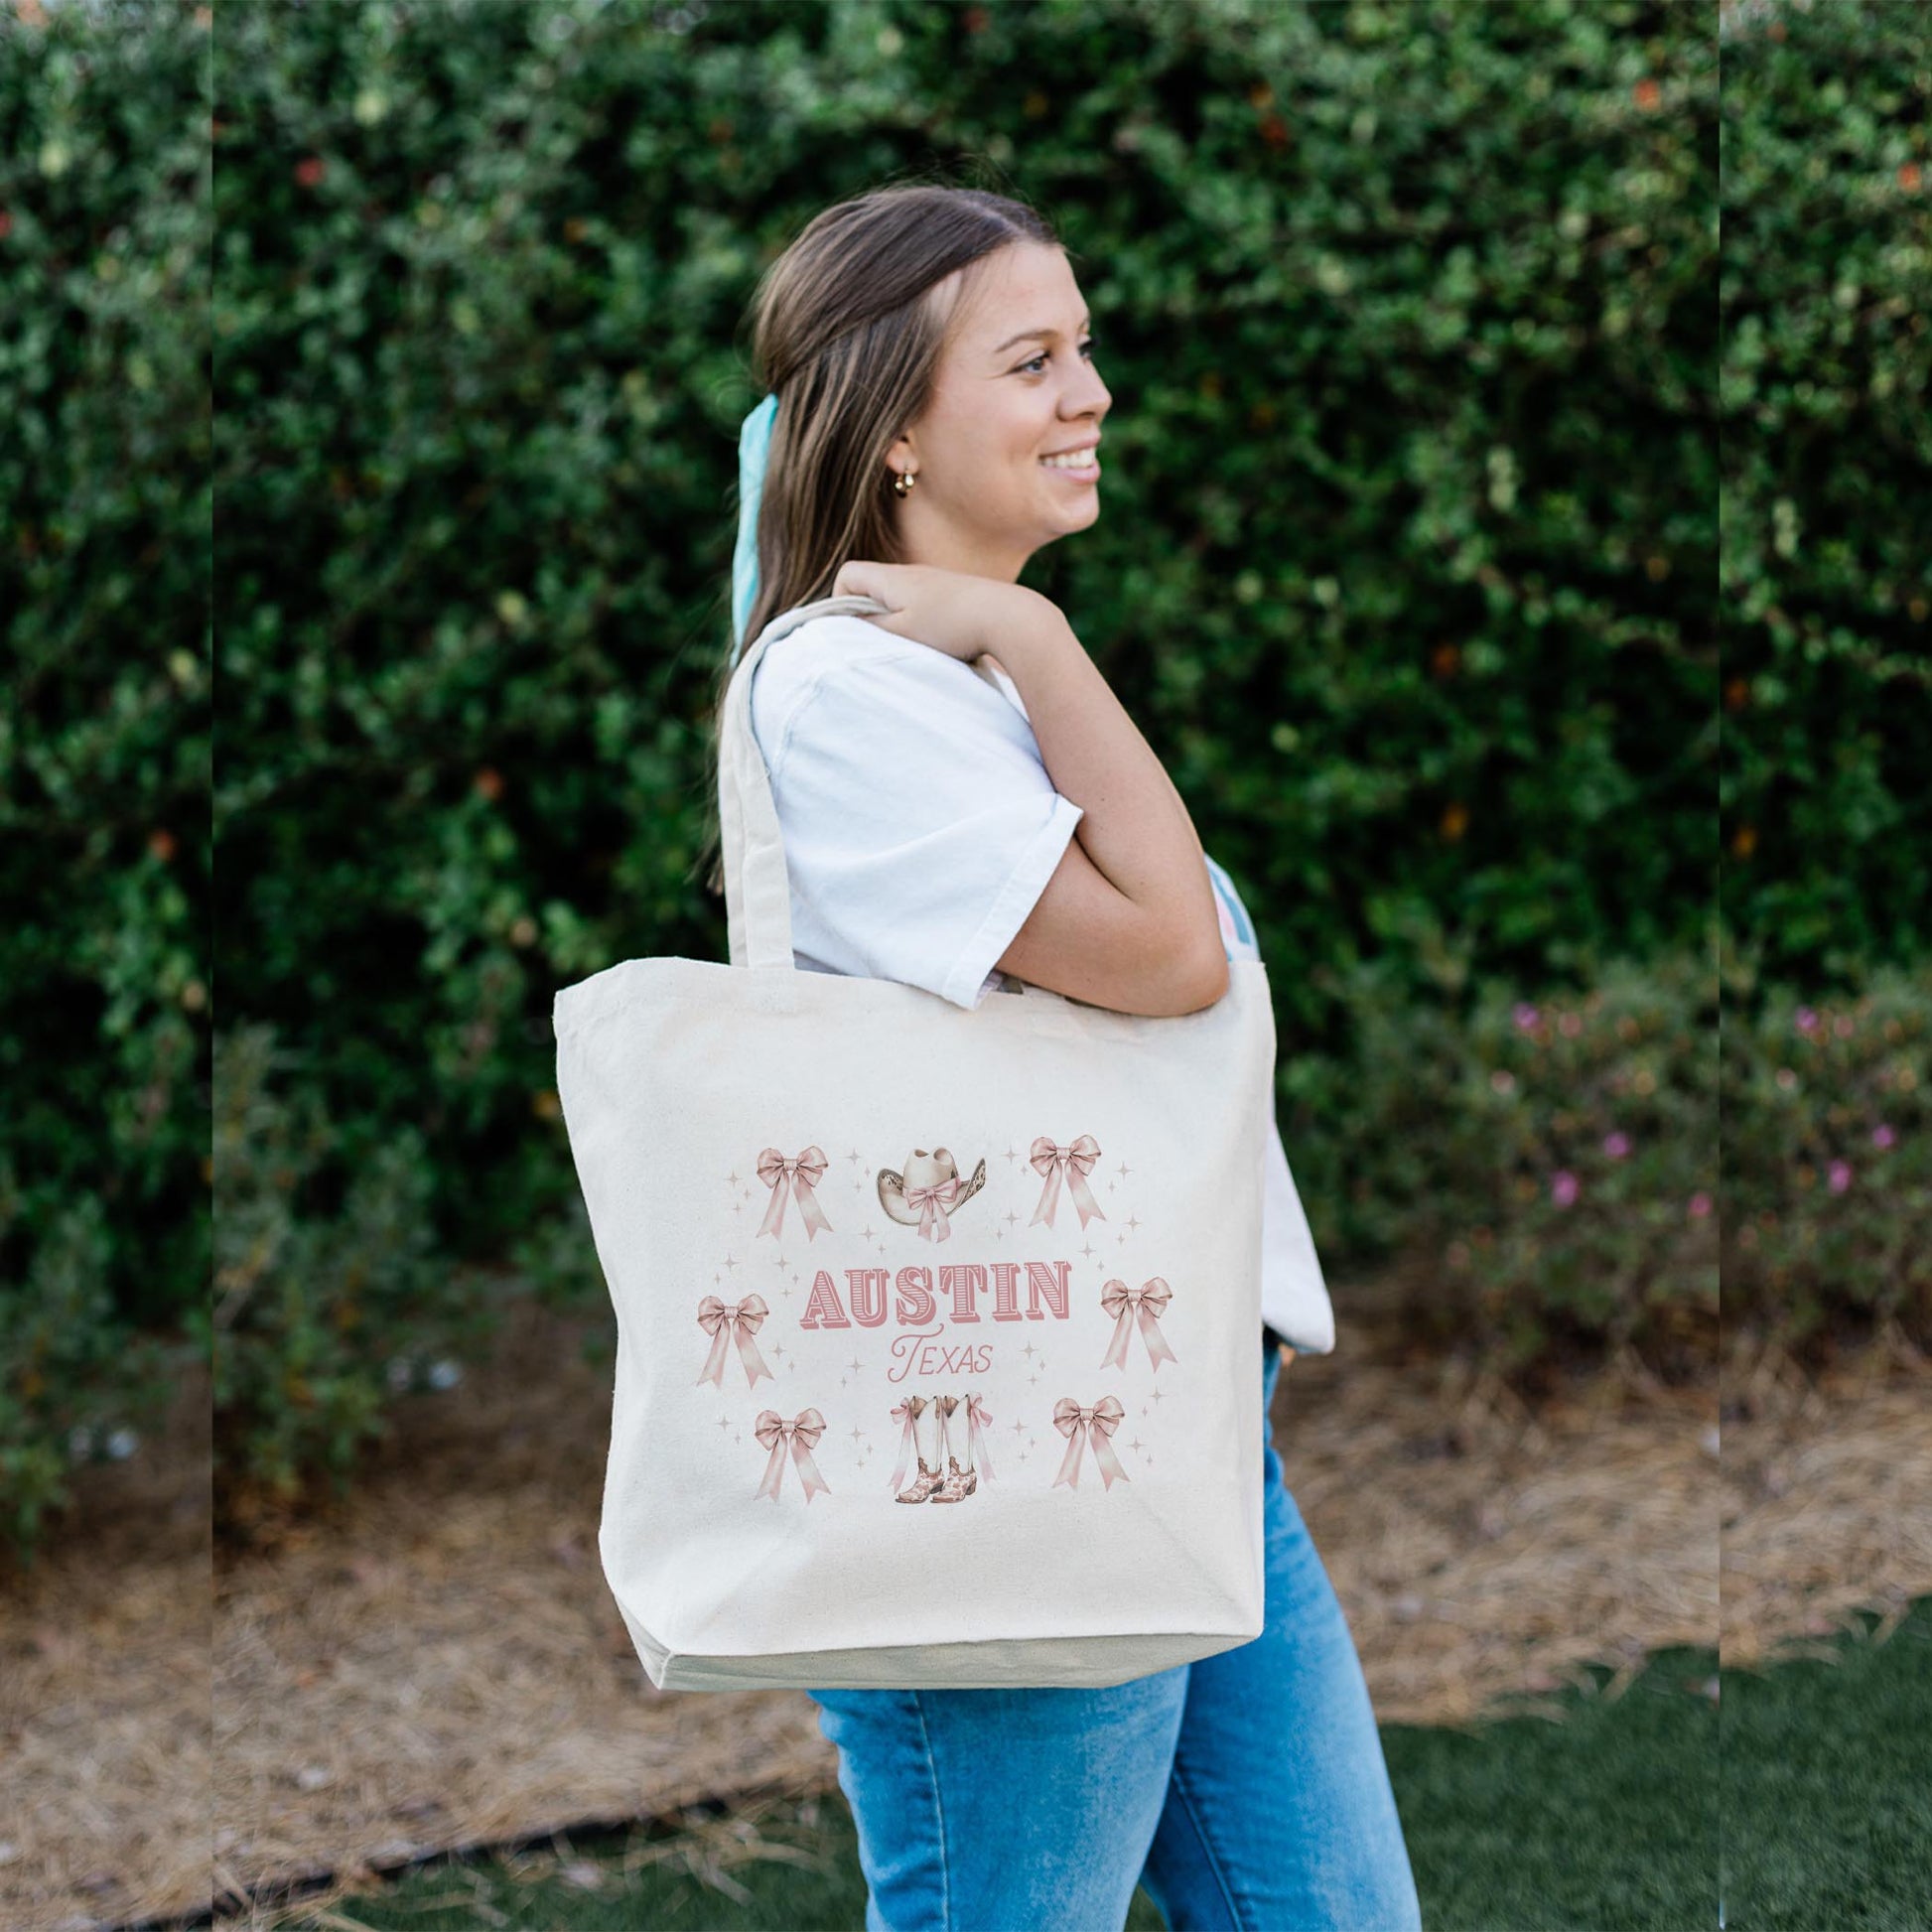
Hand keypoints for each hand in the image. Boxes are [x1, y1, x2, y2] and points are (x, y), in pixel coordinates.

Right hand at [831, 560, 1052, 665]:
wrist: (1009, 617)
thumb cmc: (952, 625)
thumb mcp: (902, 631)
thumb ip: (870, 626)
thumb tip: (850, 622)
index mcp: (892, 577)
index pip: (848, 575)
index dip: (840, 601)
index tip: (854, 629)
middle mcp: (911, 573)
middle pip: (871, 586)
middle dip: (867, 615)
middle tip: (881, 642)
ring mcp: (934, 582)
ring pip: (897, 598)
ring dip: (895, 622)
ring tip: (912, 645)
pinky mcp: (953, 594)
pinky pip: (921, 605)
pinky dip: (919, 623)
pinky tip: (937, 642)